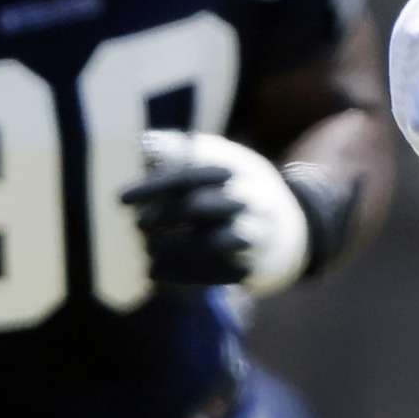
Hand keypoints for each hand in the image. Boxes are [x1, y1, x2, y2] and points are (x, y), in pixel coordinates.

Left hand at [123, 130, 318, 293]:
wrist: (297, 231)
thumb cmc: (247, 190)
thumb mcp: (227, 161)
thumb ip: (187, 151)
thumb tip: (145, 143)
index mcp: (241, 169)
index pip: (190, 173)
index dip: (153, 186)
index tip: (121, 200)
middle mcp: (252, 200)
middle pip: (197, 206)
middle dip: (161, 216)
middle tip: (140, 224)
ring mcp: (256, 235)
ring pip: (206, 243)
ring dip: (169, 246)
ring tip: (148, 246)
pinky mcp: (254, 265)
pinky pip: (213, 274)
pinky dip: (180, 274)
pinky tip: (154, 271)